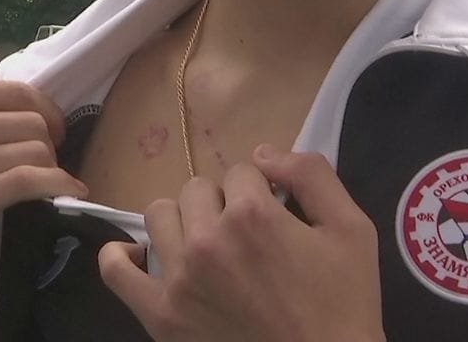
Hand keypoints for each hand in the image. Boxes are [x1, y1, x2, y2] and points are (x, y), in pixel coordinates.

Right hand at [0, 79, 87, 278]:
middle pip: (32, 121)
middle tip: (46, 161)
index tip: (50, 129)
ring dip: (51, 167)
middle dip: (50, 142)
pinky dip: (58, 186)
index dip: (46, 111)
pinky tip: (68, 192)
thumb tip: (22, 112)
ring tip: (45, 181)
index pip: (15, 91)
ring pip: (34, 150)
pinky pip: (28, 183)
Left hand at [99, 146, 383, 341]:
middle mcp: (208, 239)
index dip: (260, 189)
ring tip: (208, 246)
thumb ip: (311, 174)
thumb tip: (263, 152)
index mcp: (253, 214)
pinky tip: (141, 256)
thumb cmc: (343, 303)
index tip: (274, 215)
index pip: (242, 171)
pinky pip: (115, 271)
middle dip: (223, 202)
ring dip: (184, 221)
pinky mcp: (160, 314)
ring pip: (160, 215)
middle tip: (246, 236)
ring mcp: (178, 278)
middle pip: (198, 188)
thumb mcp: (351, 228)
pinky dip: (120, 257)